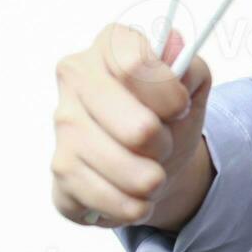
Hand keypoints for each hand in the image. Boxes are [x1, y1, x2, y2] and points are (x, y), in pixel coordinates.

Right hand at [51, 24, 211, 226]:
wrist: (150, 161)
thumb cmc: (167, 116)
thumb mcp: (192, 87)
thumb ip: (190, 68)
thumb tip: (176, 50)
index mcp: (109, 46)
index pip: (136, 65)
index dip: (169, 95)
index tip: (180, 109)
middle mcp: (76, 78)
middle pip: (137, 128)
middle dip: (164, 145)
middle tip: (163, 146)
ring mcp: (63, 125)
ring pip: (123, 168)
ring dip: (151, 180)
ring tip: (152, 175)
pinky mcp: (59, 169)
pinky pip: (106, 198)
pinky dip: (131, 205)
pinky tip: (135, 198)